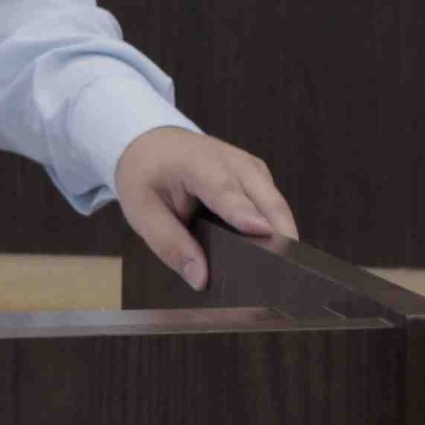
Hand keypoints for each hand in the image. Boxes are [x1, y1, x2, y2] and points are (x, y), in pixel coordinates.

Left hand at [114, 127, 299, 292]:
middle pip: (267, 202)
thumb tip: (200, 280)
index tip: (262, 233)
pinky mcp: (261, 179)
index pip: (225, 191)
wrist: (155, 144)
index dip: (244, 214)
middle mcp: (234, 162)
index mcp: (198, 163)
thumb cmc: (147, 176)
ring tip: (277, 276)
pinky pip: (275, 211)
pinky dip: (275, 234)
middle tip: (280, 277)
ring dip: (280, 240)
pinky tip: (267, 260)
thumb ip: (171, 245)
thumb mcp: (143, 212)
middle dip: (278, 239)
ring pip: (278, 209)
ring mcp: (253, 169)